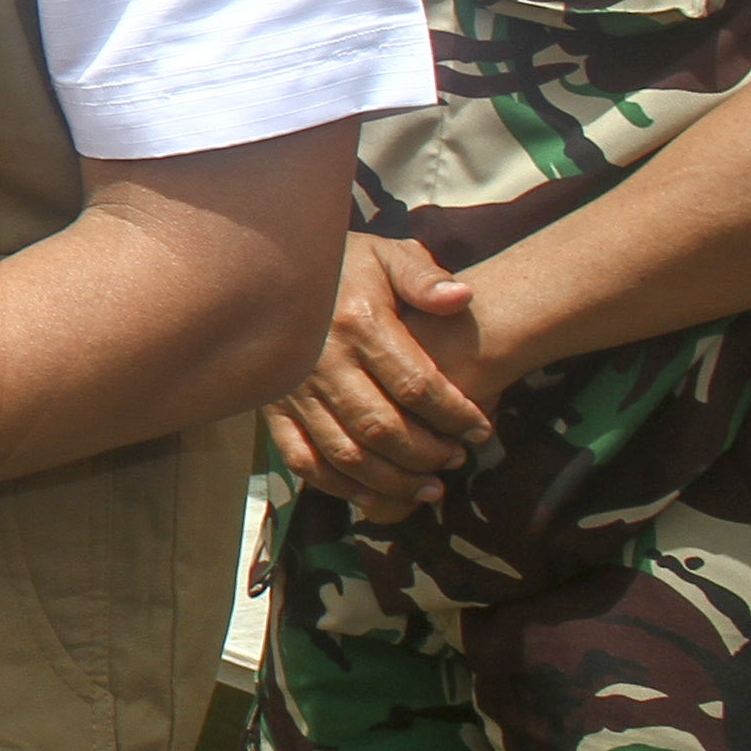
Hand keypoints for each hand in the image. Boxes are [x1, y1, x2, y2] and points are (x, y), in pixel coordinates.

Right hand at [266, 234, 493, 522]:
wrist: (269, 271)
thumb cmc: (342, 266)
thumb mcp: (384, 255)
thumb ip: (424, 277)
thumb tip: (462, 298)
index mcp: (357, 323)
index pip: (416, 385)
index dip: (455, 414)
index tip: (482, 429)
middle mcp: (322, 362)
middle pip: (382, 427)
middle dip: (428, 453)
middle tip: (458, 459)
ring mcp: (294, 391)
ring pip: (346, 453)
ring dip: (393, 481)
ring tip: (431, 488)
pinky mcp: (273, 409)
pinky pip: (303, 459)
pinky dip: (339, 486)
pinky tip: (373, 495)